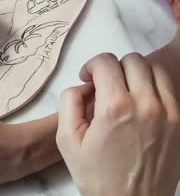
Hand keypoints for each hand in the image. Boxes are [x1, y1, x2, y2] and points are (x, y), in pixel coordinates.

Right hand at [57, 53, 179, 195]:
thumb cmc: (97, 176)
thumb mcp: (66, 140)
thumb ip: (69, 102)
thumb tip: (82, 85)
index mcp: (115, 107)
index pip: (106, 62)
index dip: (91, 65)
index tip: (88, 79)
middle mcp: (146, 105)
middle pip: (133, 60)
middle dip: (113, 67)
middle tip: (105, 84)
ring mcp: (169, 113)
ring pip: (155, 69)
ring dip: (137, 73)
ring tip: (125, 90)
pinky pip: (170, 89)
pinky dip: (154, 87)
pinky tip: (142, 103)